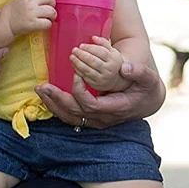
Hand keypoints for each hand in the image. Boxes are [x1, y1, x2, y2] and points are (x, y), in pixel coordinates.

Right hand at [6, 0, 55, 36]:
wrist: (5, 22)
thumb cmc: (15, 11)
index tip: (47, 3)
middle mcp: (30, 3)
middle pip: (51, 0)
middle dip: (52, 6)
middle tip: (49, 12)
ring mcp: (32, 13)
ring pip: (51, 12)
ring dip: (52, 16)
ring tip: (47, 18)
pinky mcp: (32, 24)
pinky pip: (48, 23)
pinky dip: (48, 25)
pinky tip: (43, 25)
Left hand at [35, 61, 164, 128]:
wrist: (148, 102)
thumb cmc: (147, 89)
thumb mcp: (148, 78)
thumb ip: (138, 72)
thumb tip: (125, 67)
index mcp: (115, 108)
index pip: (90, 105)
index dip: (79, 91)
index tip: (76, 74)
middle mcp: (103, 118)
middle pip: (75, 113)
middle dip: (57, 99)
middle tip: (43, 86)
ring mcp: (96, 120)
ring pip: (70, 117)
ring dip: (53, 104)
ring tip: (40, 90)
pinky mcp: (91, 118)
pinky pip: (70, 116)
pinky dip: (57, 107)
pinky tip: (47, 97)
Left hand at [70, 36, 124, 91]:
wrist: (116, 79)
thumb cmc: (111, 62)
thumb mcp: (112, 51)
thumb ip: (103, 43)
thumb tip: (93, 37)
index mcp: (114, 60)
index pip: (101, 52)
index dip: (90, 48)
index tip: (81, 45)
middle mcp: (109, 70)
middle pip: (93, 61)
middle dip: (82, 55)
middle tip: (74, 50)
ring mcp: (102, 78)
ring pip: (88, 70)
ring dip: (78, 63)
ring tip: (72, 57)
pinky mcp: (96, 85)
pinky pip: (85, 77)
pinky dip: (78, 70)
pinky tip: (74, 65)